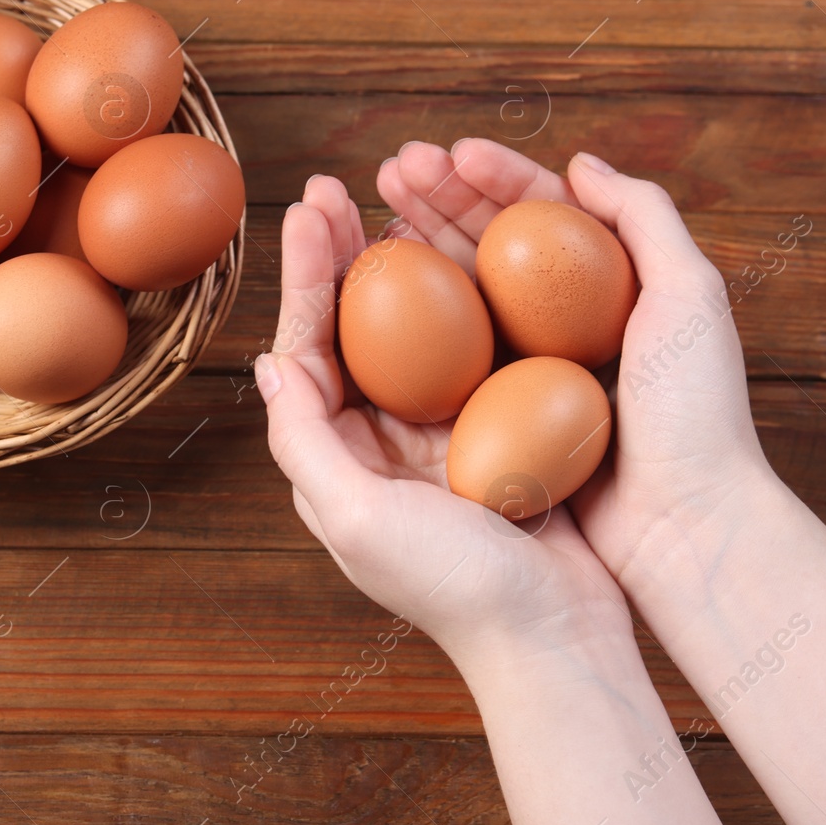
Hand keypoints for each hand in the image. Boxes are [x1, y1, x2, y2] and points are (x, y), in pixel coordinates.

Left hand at [256, 175, 633, 663]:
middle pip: (350, 331)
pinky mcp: (495, 431)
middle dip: (335, 258)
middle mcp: (378, 444)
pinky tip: (466, 252)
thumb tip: (268, 365)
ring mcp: (437, 434)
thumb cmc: (456, 587)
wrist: (557, 636)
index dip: (304, 279)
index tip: (308, 209)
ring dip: (393, 266)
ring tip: (389, 200)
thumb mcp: (357, 518)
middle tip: (333, 188)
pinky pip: (469, 349)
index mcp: (338, 462)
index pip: (307, 352)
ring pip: (407, 331)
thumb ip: (306, 442)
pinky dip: (460, 298)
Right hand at [376, 138, 771, 595]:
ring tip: (372, 210)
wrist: (683, 528)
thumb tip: (579, 163)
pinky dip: (412, 323)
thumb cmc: (695, 415)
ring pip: (460, 293)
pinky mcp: (500, 421)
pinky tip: (380, 294)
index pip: (543, 212)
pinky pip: (447, 360)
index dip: (495, 176)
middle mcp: (565, 325)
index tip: (451, 152)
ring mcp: (528, 372)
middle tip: (391, 169)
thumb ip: (645, 217)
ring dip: (417, 245)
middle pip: (490, 243)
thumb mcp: (688, 297)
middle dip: (439, 198)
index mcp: (610, 288)